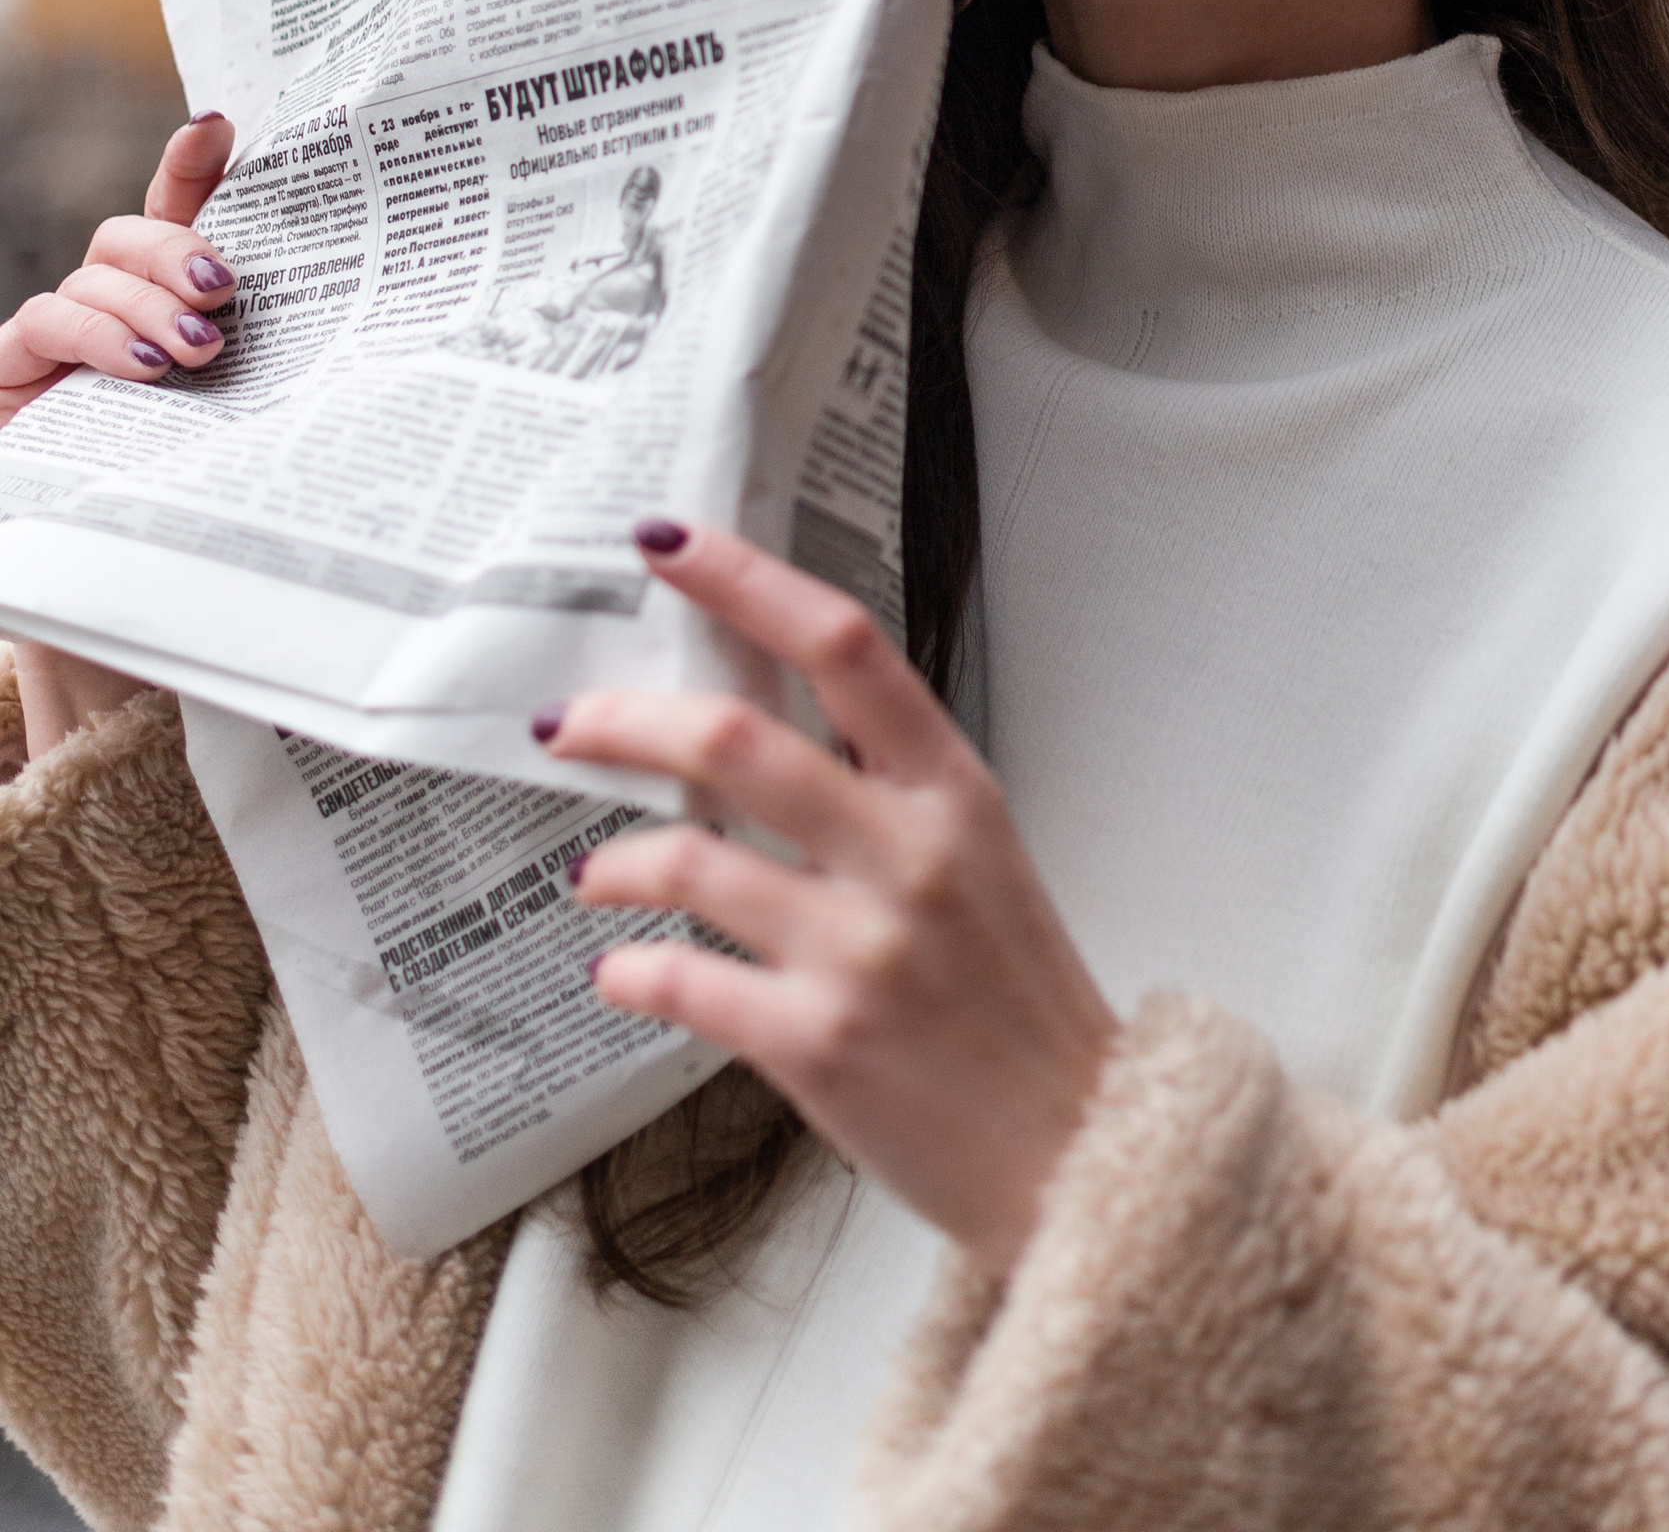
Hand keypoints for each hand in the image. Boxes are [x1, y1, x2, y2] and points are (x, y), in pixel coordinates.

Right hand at [0, 113, 234, 755]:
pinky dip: (88, 338)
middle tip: (231, 292)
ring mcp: (53, 351)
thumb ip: (288, 379)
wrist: (112, 628)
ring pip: (86, 277)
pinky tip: (143, 372)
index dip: (191, 164)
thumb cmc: (201, 527)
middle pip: (131, 236)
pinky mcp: (7, 384)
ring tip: (199, 352)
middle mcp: (108, 320)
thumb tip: (398, 336)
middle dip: (180, 250)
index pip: (178, 217)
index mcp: (170, 313)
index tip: (224, 122)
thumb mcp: (255, 440)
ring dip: (144, 303)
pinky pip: (35, 330)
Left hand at [537, 525, 1117, 1278]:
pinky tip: (620, 969)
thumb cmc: (1016, 999)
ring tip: (592, 870)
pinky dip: (631, 970)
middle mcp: (908, 854)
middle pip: (738, 738)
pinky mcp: (819, 1045)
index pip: (842, 645)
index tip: (666, 543)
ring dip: (615, 859)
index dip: (745, 579)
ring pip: (691, 860)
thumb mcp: (980, 856)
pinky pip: (686, 983)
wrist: (1077, 1150)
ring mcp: (863, 950)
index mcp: (952, 789)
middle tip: (567, 721)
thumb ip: (886, 789)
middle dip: (626, 718)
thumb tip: (757, 730)